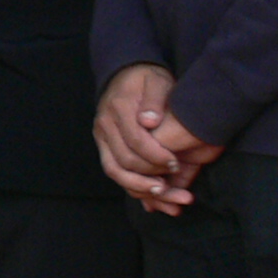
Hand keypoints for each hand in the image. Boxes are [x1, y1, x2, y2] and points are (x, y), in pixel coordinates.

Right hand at [96, 64, 194, 212]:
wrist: (124, 75)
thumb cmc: (146, 80)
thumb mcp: (156, 81)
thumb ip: (155, 98)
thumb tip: (149, 121)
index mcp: (117, 109)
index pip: (135, 140)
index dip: (156, 155)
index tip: (176, 162)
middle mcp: (104, 126)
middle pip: (124, 161)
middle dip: (150, 176)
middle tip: (173, 183)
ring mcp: (102, 138)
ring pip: (115, 171)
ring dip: (140, 188)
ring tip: (165, 197)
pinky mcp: (105, 148)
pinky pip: (115, 172)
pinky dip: (134, 189)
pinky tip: (153, 202)